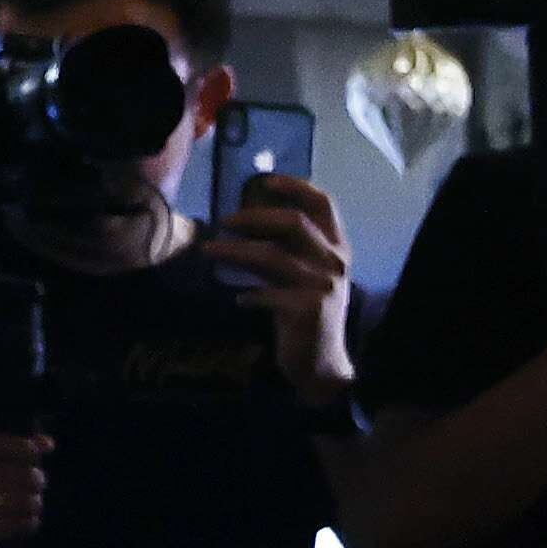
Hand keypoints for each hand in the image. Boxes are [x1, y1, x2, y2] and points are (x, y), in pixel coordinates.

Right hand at [0, 426, 51, 547]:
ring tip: (31, 505)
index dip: (31, 453)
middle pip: (23, 474)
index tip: (36, 459)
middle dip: (37, 481)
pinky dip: (29, 523)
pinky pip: (17, 524)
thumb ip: (5, 449)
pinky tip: (26, 521)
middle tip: (36, 487)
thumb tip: (50, 444)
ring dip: (35, 503)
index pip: (11, 445)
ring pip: (24, 500)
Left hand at [211, 170, 356, 395]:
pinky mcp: (306, 308)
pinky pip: (266, 292)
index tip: (265, 181)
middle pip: (294, 223)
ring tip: (208, 251)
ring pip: (272, 255)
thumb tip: (244, 226)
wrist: (323, 366)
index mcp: (338, 250)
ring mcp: (322, 286)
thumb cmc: (309, 318)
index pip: (324, 205)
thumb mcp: (305, 278)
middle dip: (253, 217)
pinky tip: (238, 299)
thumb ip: (288, 252)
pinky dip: (247, 294)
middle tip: (224, 220)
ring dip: (234, 250)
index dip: (296, 187)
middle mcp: (335, 263)